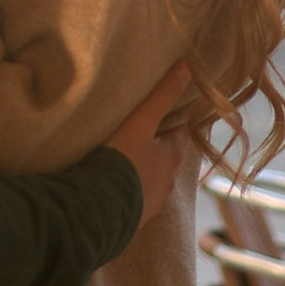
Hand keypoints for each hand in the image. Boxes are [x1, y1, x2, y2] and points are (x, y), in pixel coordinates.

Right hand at [107, 61, 191, 226]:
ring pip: (149, 181)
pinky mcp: (131, 220)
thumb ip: (162, 95)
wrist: (98, 210)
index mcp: (171, 158)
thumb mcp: (140, 121)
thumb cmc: (121, 161)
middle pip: (165, 159)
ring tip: (120, 159)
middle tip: (136, 133)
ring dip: (139, 171)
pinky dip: (126, 192)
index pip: (179, 135)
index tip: (159, 113)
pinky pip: (132, 201)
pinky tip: (110, 186)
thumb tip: (186, 65)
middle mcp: (166, 182)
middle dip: (154, 147)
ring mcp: (149, 204)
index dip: (171, 122)